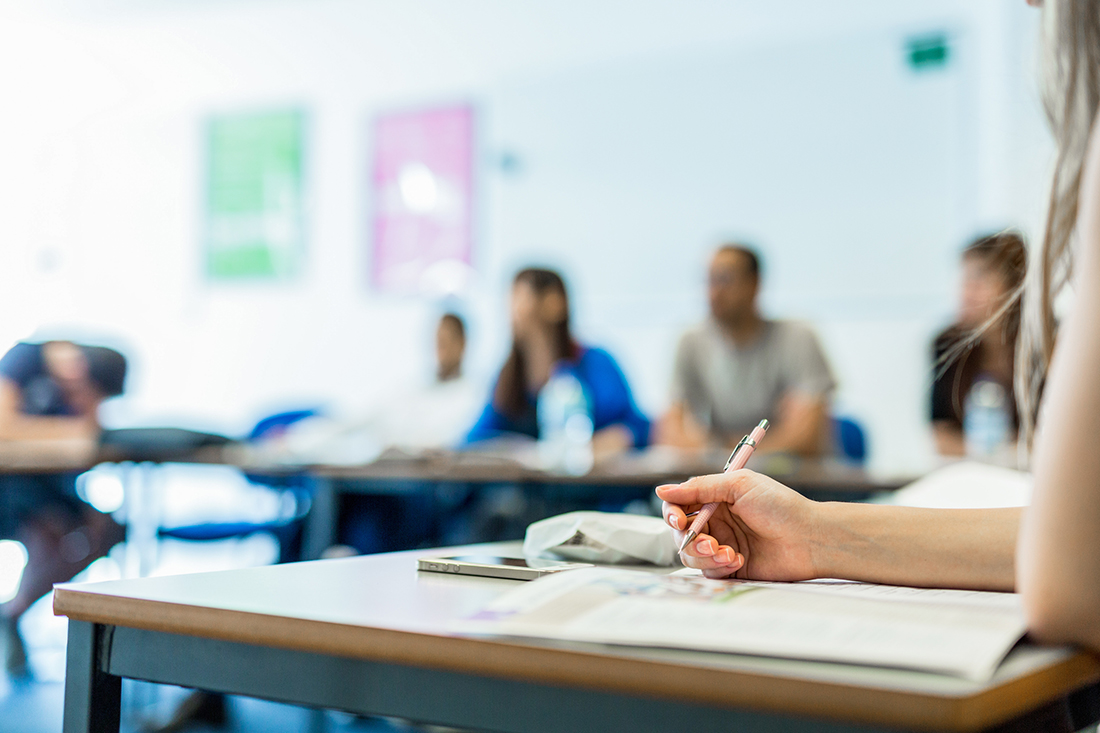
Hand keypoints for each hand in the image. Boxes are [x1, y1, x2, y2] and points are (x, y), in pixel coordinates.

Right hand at [656, 470, 820, 579]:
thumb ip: (699, 488)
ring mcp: (722, 544)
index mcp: (715, 498)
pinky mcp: (730, 567)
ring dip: (704, 555)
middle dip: (690, 539)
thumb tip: (662, 490)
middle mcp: (716, 521)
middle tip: (709, 542)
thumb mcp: (738, 486)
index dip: (673, 513)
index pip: (680, 504)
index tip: (679, 520)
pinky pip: (708, 571)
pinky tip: (738, 560)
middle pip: (680, 532)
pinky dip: (718, 567)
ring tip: (727, 553)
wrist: (810, 539)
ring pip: (691, 555)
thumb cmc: (781, 506)